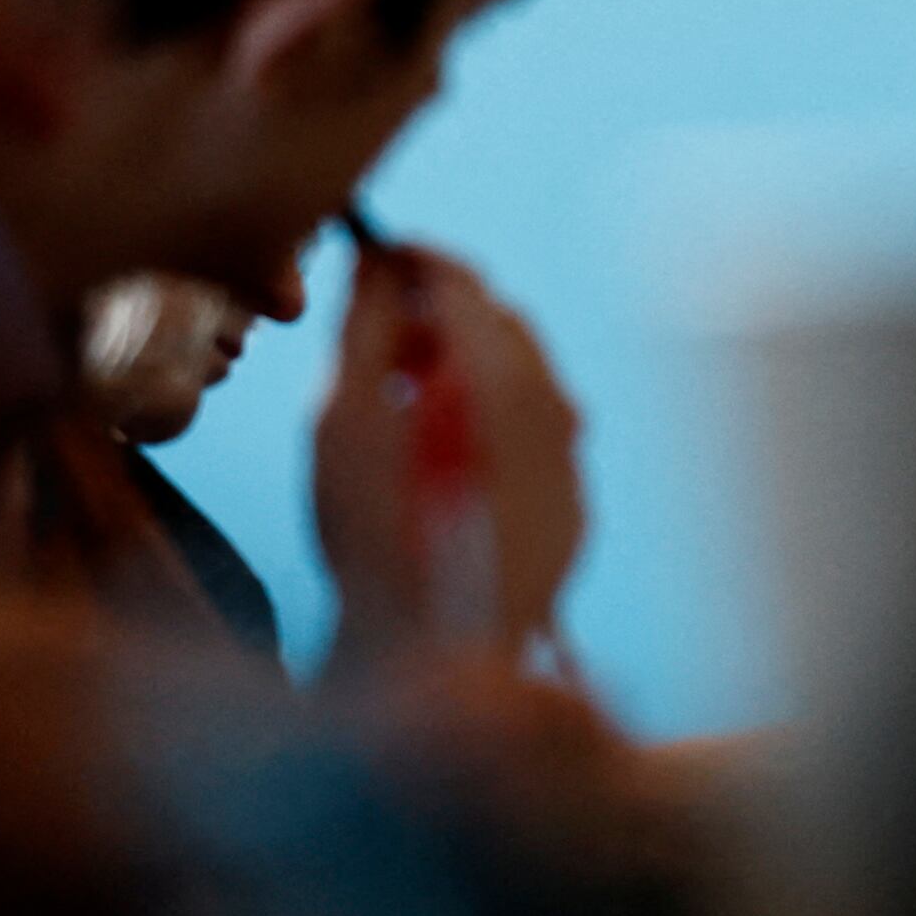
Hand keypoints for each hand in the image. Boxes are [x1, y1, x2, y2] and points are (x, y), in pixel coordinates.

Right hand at [310, 245, 584, 663]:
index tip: (373, 254)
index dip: (415, 261)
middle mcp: (555, 408)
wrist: (431, 661)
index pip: (465, 284)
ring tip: (396, 405)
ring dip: (463, 370)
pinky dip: (490, 423)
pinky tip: (437, 457)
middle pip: (499, 326)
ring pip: (523, 379)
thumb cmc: (369, 540)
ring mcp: (572, 460)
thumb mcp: (342, 424)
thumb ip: (365, 332)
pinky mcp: (574, 504)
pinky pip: (536, 436)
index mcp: (500, 378)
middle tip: (373, 342)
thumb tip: (381, 265)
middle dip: (438, 317)